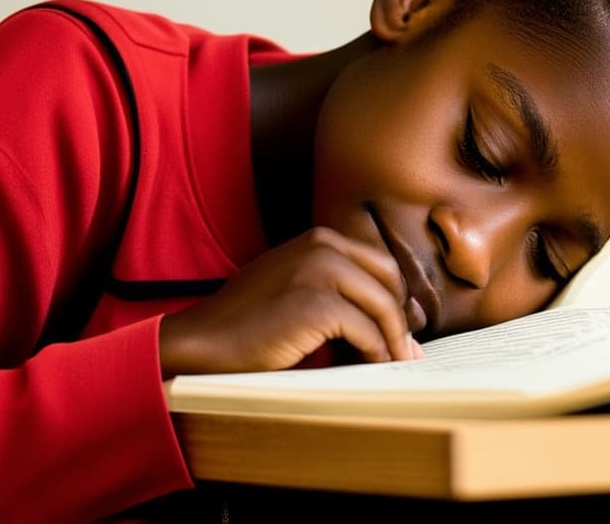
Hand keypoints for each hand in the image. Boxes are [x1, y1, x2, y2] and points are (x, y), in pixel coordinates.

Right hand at [158, 227, 421, 376]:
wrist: (204, 342)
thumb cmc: (249, 323)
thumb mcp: (297, 289)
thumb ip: (341, 294)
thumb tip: (398, 321)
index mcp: (320, 240)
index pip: (381, 264)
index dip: (396, 298)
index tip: (404, 328)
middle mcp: (322, 247)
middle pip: (389, 281)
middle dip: (400, 318)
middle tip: (405, 351)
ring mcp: (318, 271)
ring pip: (382, 306)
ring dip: (393, 340)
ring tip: (394, 364)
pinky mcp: (314, 304)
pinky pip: (365, 331)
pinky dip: (374, 353)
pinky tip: (371, 368)